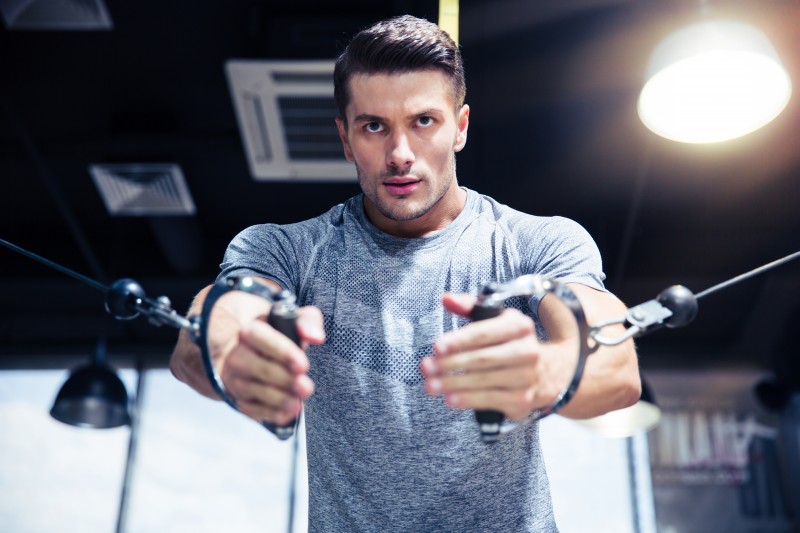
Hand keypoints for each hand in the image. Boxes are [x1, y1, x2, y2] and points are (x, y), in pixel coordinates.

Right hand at [209, 289, 323, 425]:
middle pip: (259, 369)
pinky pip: (251, 409)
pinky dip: (269, 413)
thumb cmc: (277, 335)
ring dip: (278, 400)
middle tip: (306, 387)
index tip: (303, 365)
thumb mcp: (294, 321)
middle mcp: (238, 355)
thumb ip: (308, 322)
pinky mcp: (239, 398)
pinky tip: (287, 412)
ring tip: (297, 402)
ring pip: (254, 391)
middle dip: (284, 380)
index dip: (283, 353)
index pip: (262, 339)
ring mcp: (236, 378)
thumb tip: (316, 336)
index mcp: (250, 332)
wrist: (251, 350)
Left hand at [420, 293, 575, 419]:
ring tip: (430, 385)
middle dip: (449, 364)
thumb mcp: (495, 319)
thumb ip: (469, 306)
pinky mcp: (522, 399)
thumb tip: (446, 299)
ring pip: (483, 381)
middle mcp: (527, 351)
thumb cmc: (509, 342)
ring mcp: (526, 377)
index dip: (458, 340)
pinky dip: (468, 400)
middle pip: (482, 359)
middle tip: (426, 367)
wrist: (547, 372)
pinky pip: (490, 400)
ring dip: (453, 383)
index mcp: (519, 326)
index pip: (484, 333)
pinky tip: (450, 398)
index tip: (436, 347)